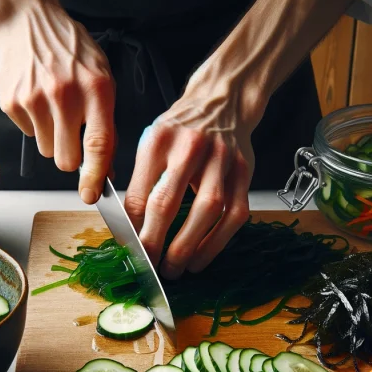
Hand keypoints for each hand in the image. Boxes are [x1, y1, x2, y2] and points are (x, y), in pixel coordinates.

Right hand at [0, 0, 118, 202]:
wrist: (26, 20)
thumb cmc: (70, 51)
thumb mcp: (101, 77)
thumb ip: (106, 121)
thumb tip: (107, 168)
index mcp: (96, 89)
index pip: (98, 144)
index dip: (95, 176)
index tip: (92, 197)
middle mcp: (66, 95)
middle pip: (67, 159)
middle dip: (71, 158)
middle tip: (71, 136)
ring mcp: (35, 99)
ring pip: (47, 150)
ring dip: (53, 138)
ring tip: (53, 107)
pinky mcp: (12, 102)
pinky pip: (28, 133)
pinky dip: (34, 123)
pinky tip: (36, 97)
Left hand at [124, 78, 259, 279]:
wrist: (222, 102)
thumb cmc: (181, 129)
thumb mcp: (152, 142)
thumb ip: (140, 179)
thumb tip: (127, 226)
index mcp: (159, 139)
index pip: (139, 190)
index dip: (131, 226)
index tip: (128, 249)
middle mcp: (191, 147)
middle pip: (168, 201)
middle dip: (155, 240)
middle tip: (149, 266)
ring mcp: (222, 161)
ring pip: (207, 210)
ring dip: (189, 246)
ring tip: (175, 268)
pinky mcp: (244, 174)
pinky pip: (234, 215)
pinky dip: (217, 242)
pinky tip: (201, 258)